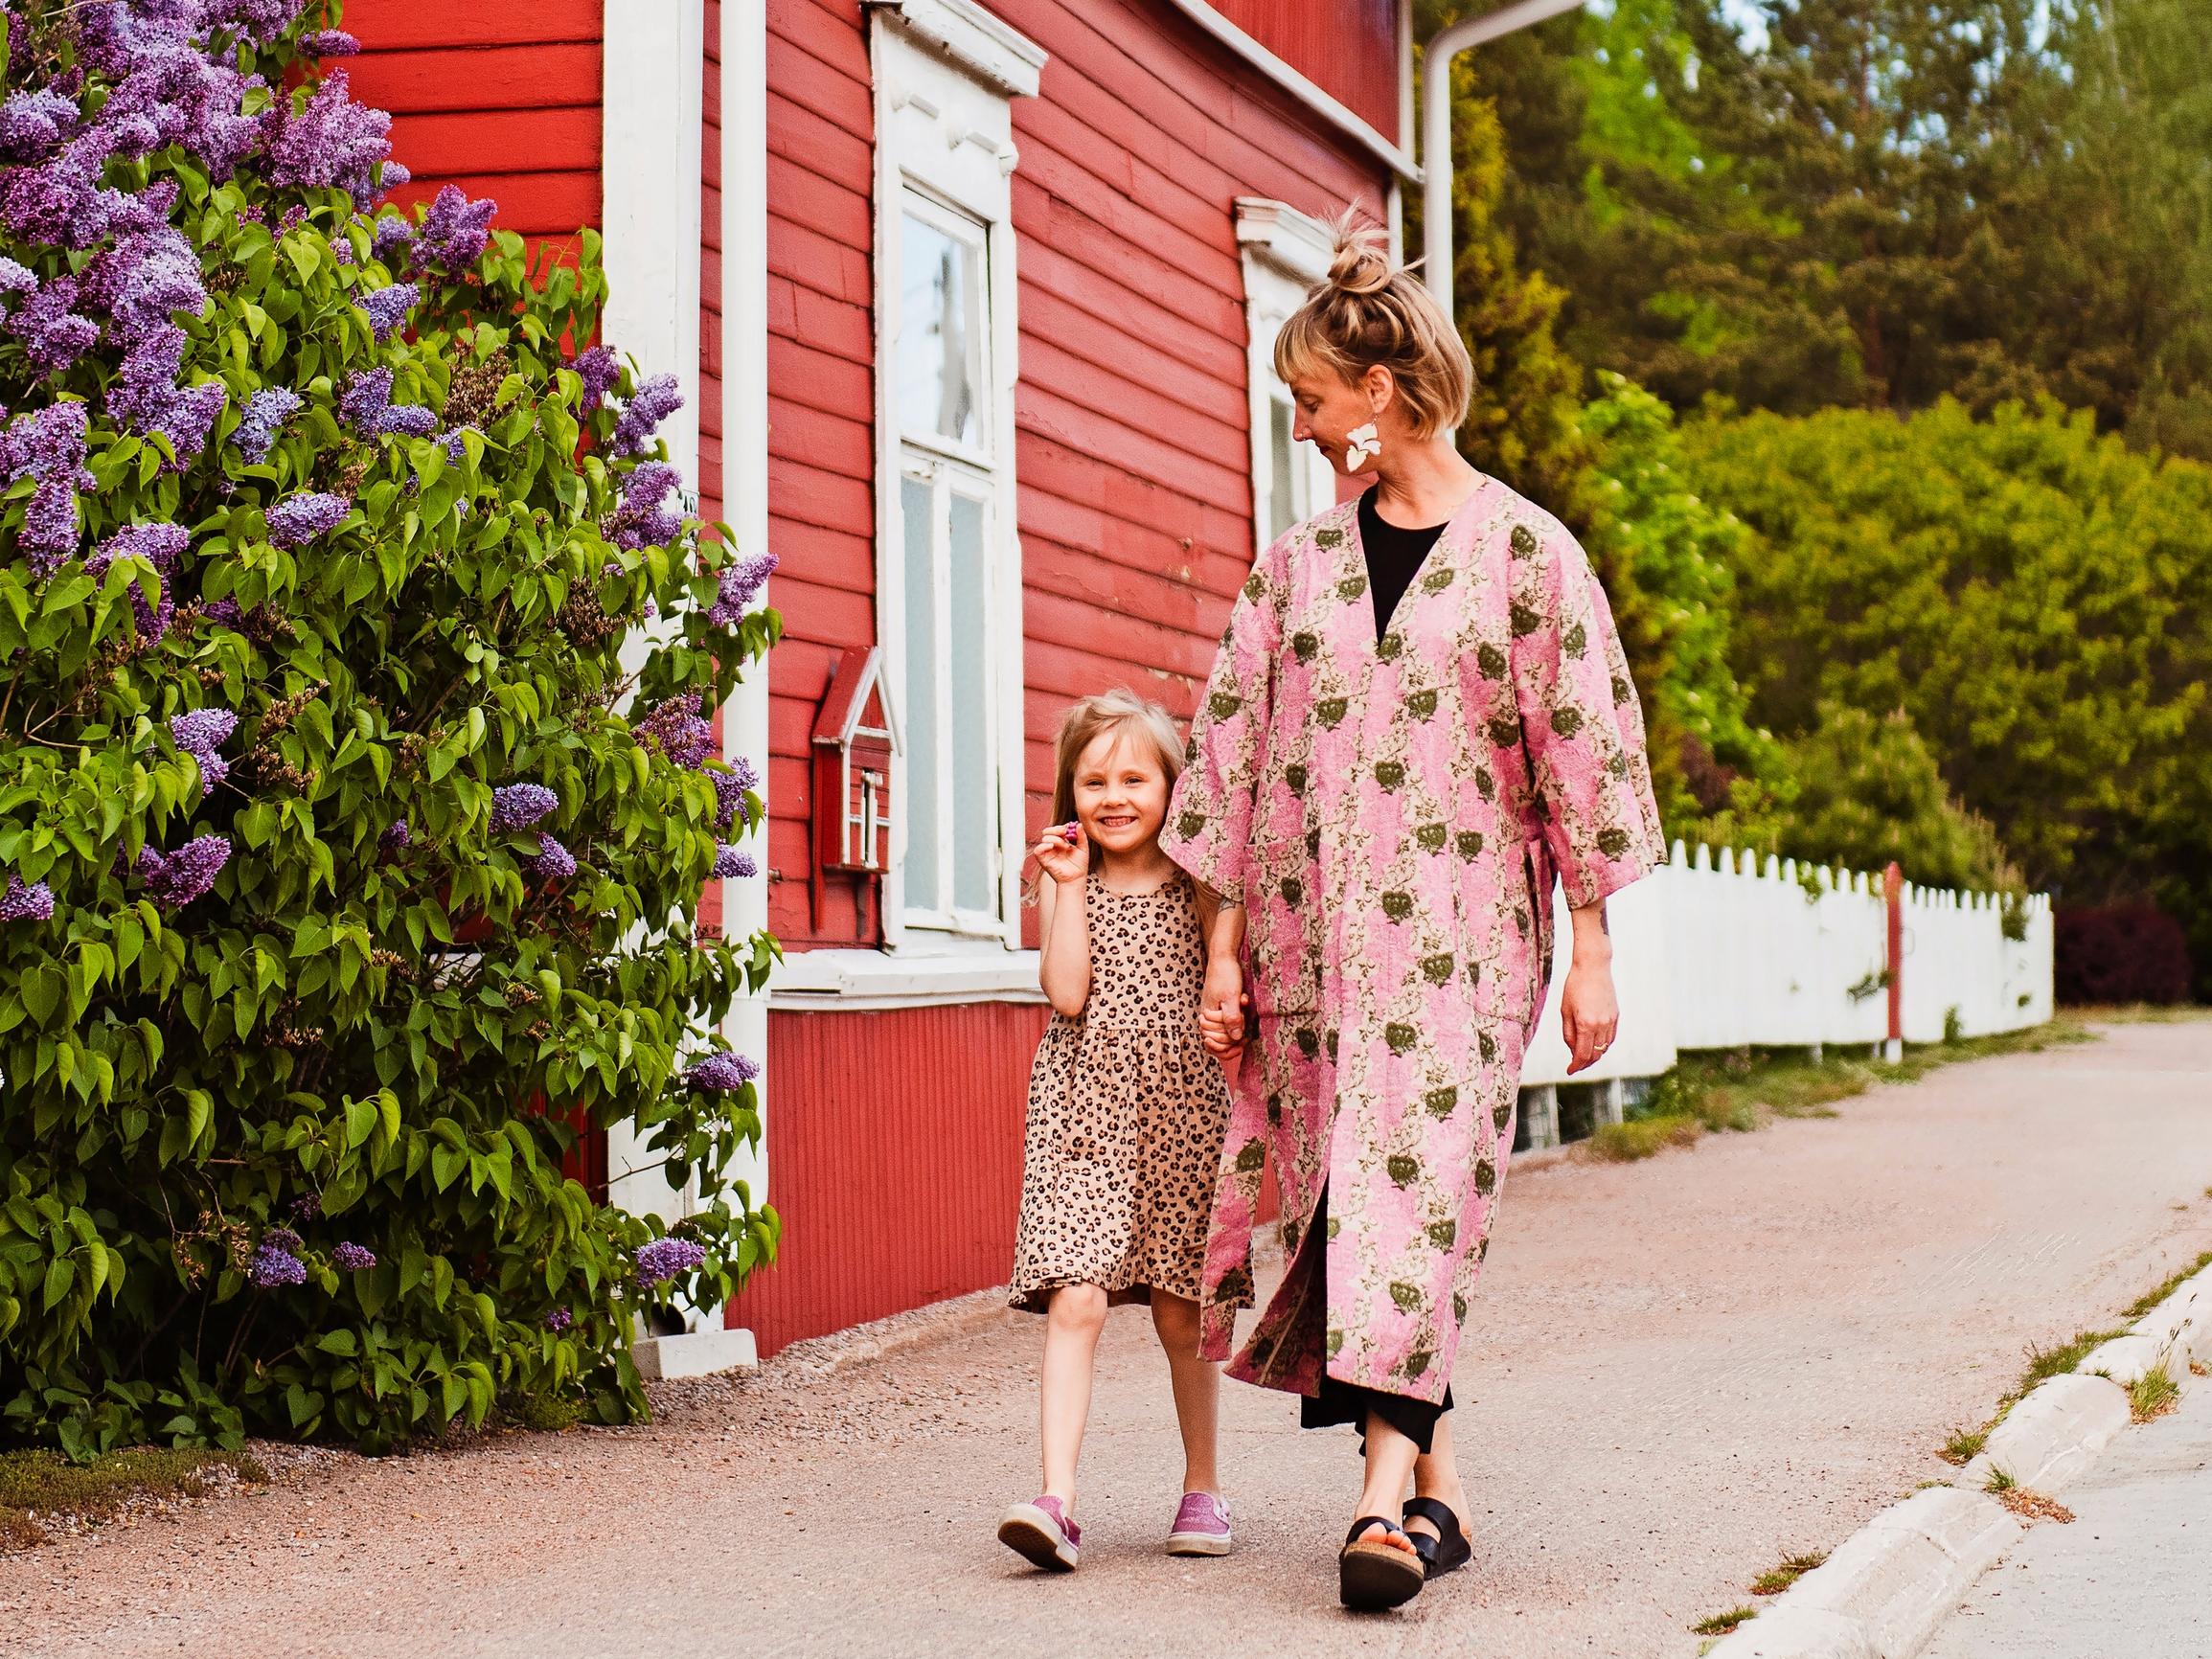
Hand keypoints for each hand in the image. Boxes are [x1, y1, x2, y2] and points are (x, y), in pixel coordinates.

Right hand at [1031, 821, 1088, 886]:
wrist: (1076, 878)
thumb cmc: (1079, 865)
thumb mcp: (1083, 848)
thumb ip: (1081, 836)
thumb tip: (1079, 824)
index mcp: (1062, 842)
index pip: (1057, 829)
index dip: (1062, 827)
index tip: (1069, 828)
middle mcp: (1053, 845)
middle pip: (1048, 831)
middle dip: (1056, 829)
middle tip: (1065, 833)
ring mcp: (1048, 852)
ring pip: (1045, 838)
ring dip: (1055, 839)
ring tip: (1065, 846)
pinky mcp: (1043, 859)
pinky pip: (1038, 849)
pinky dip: (1044, 846)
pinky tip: (1052, 846)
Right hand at [1200, 955, 1245, 1052]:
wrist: (1224, 959)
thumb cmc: (1225, 975)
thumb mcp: (1231, 997)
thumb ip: (1232, 1018)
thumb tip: (1236, 1038)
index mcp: (1206, 1016)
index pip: (1212, 1043)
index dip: (1227, 1047)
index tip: (1241, 1043)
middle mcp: (1208, 1018)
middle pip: (1219, 1041)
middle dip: (1234, 1035)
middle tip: (1244, 1019)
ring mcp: (1214, 1014)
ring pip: (1225, 1034)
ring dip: (1238, 1028)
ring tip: (1245, 1013)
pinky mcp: (1221, 1010)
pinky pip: (1228, 1024)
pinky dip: (1238, 1023)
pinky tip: (1244, 1013)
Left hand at [1559, 954, 1618, 1074]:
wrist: (1593, 967)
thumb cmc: (1574, 987)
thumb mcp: (1565, 1011)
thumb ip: (1569, 1033)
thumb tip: (1573, 1051)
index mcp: (1586, 1024)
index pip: (1583, 1054)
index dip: (1576, 1066)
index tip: (1569, 1070)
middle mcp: (1601, 1024)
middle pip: (1595, 1054)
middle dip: (1585, 1063)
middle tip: (1575, 1066)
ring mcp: (1611, 1020)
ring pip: (1604, 1047)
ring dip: (1594, 1055)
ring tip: (1583, 1056)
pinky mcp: (1616, 1016)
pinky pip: (1611, 1038)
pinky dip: (1603, 1045)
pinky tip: (1594, 1044)